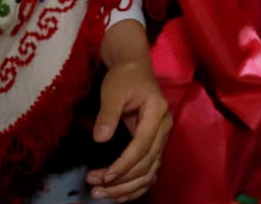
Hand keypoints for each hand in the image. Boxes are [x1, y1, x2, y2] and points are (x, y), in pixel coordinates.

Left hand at [87, 59, 171, 201]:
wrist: (133, 69)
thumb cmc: (124, 77)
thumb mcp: (112, 90)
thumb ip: (107, 114)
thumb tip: (100, 139)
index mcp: (157, 113)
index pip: (142, 145)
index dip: (124, 164)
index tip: (105, 177)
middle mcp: (164, 129)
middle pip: (148, 163)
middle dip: (122, 180)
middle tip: (96, 188)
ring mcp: (161, 138)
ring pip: (150, 172)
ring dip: (127, 187)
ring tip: (101, 194)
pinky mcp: (154, 145)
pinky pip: (149, 171)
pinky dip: (136, 186)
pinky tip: (119, 195)